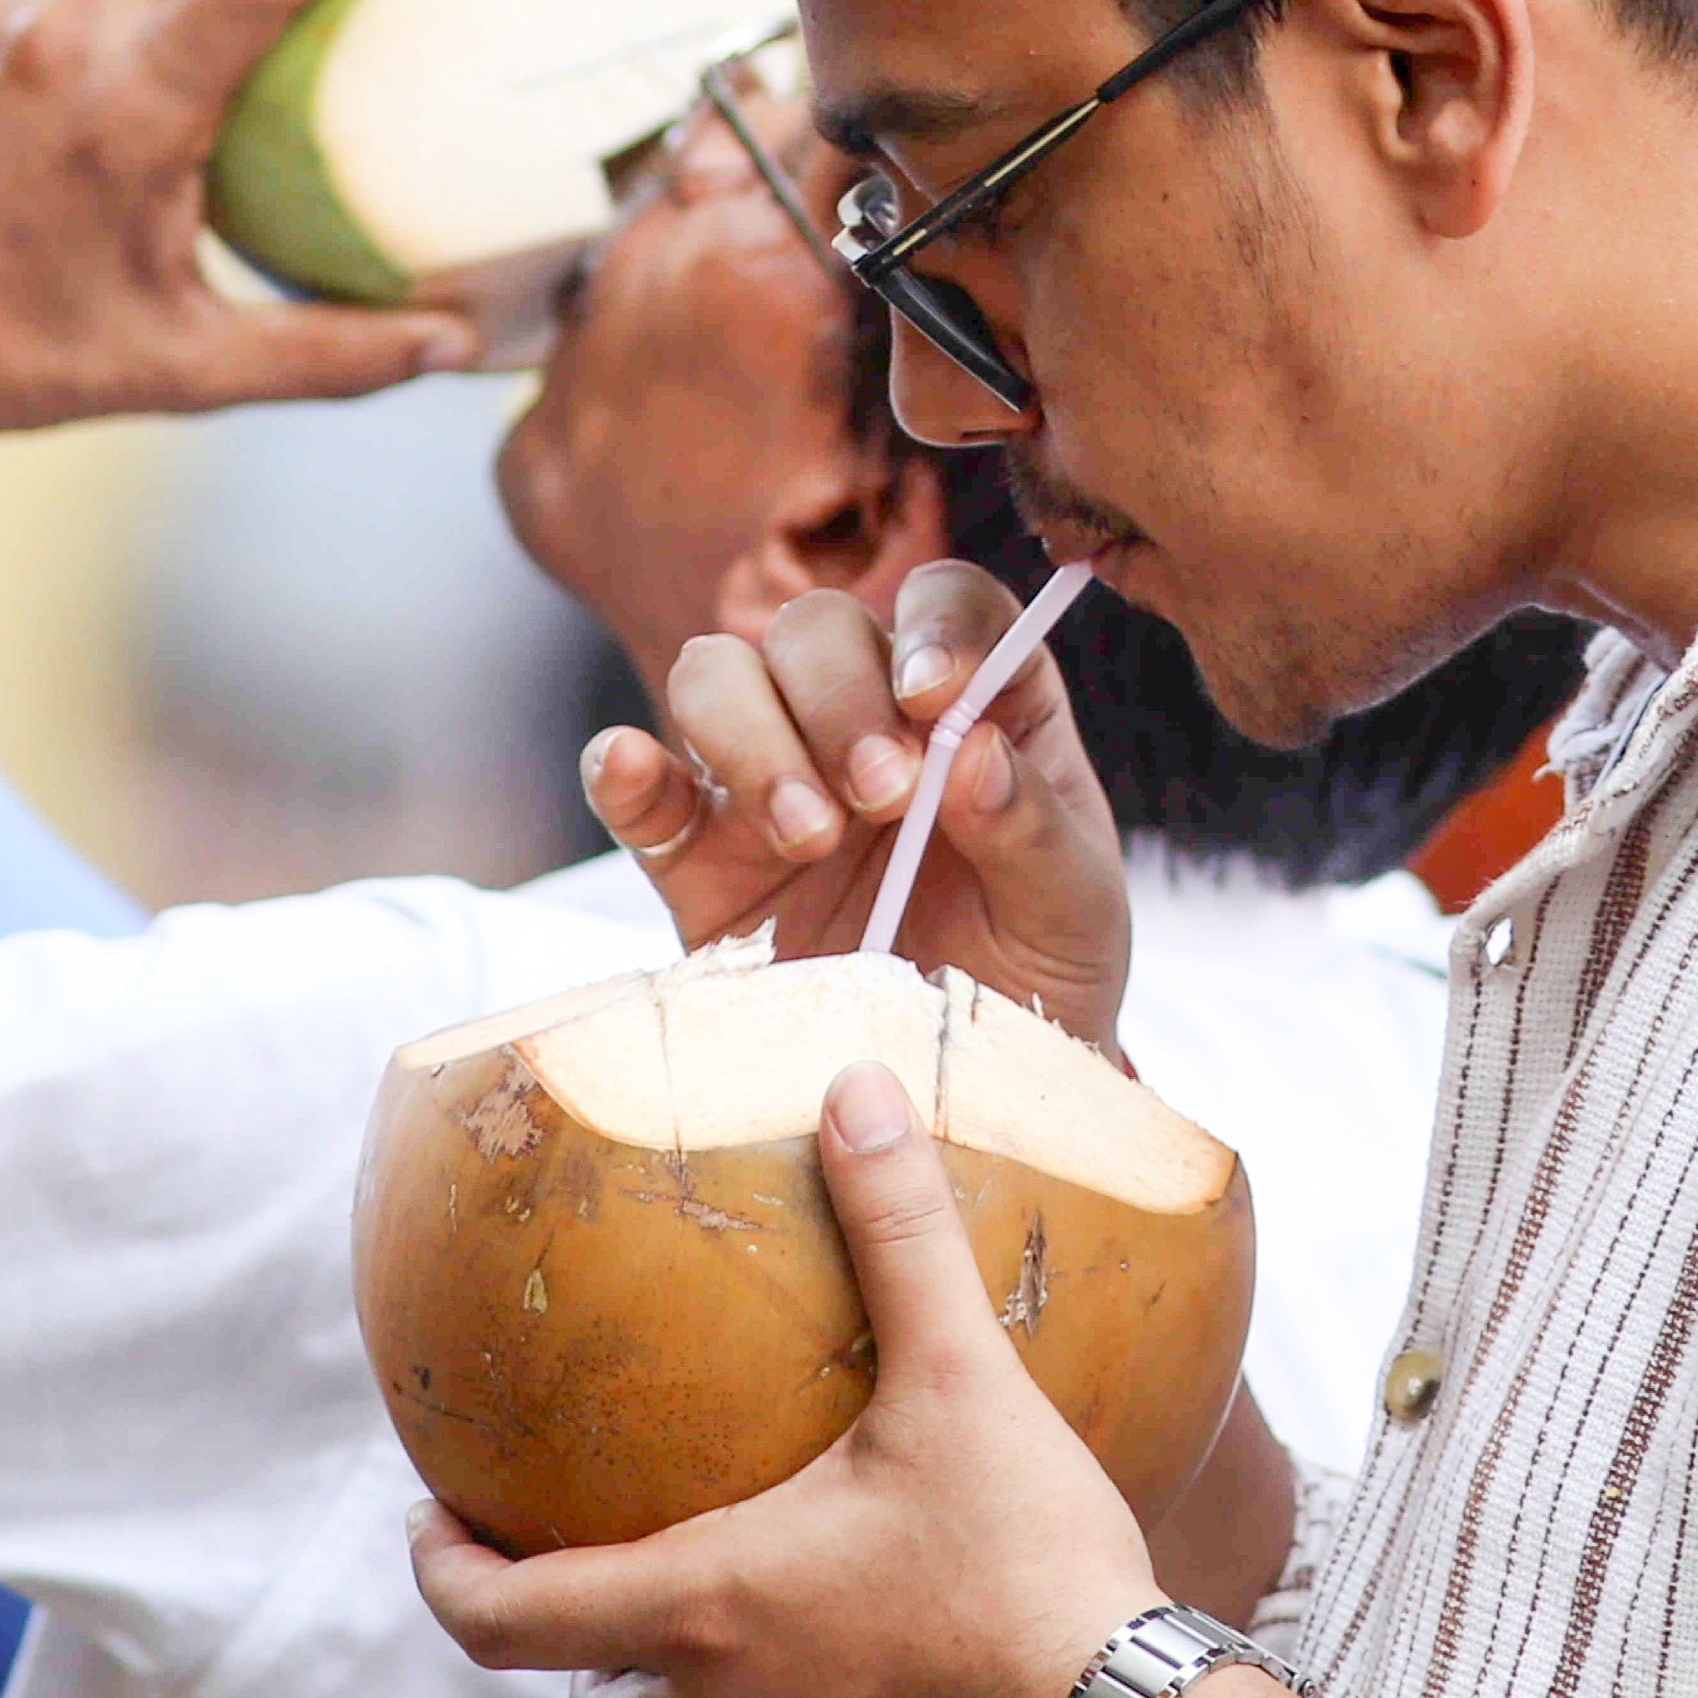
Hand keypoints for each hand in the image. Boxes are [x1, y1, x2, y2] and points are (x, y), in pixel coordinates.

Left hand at [409, 1057, 1156, 1697]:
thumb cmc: (1025, 1564)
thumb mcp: (957, 1378)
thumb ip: (897, 1231)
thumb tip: (852, 1093)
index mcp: (707, 1607)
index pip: (507, 1621)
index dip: (447, 1575)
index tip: (431, 1525)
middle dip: (573, 1651)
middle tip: (587, 1569)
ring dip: (679, 1693)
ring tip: (726, 1603)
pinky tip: (851, 1656)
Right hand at [581, 559, 1131, 1048]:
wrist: (969, 1094)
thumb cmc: (1038, 972)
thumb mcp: (1074, 909)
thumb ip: (1032, 827)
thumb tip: (974, 753)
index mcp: (975, 703)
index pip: (945, 603)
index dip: (935, 624)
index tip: (937, 693)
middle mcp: (866, 719)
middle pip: (816, 627)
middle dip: (842, 695)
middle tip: (885, 796)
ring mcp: (771, 782)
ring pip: (718, 676)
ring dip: (752, 735)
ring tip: (807, 836)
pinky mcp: (698, 864)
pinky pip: (641, 794)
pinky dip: (622, 768)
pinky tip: (629, 769)